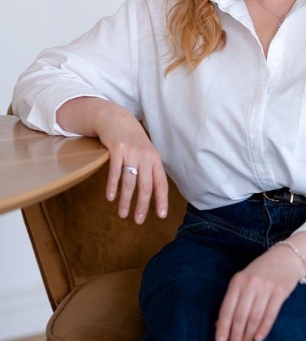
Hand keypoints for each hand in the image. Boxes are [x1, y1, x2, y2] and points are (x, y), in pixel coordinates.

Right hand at [97, 108, 168, 223]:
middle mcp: (145, 156)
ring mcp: (131, 152)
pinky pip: (115, 171)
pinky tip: (110, 198)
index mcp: (155, 159)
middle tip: (138, 221)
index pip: (161, 183)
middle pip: (146, 186)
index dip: (162, 200)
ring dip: (125, 200)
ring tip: (122, 214)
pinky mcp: (117, 149)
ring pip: (129, 181)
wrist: (117, 119)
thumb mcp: (146, 153)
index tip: (160, 215)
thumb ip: (150, 170)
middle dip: (142, 205)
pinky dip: (112, 186)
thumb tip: (154, 195)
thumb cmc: (133, 141)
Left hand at [214, 246, 304, 340]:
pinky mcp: (280, 291)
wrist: (285, 258)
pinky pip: (270, 314)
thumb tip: (219, 325)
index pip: (227, 308)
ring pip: (254, 317)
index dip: (223, 327)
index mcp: (237, 281)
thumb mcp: (243, 282)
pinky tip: (258, 339)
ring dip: (248, 335)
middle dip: (235, 335)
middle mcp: (250, 284)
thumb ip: (232, 301)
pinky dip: (263, 329)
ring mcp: (266, 287)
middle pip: (240, 315)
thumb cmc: (260, 273)